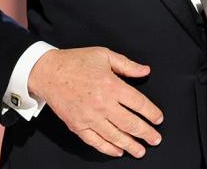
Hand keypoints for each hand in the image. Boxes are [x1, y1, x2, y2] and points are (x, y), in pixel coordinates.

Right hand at [27, 47, 163, 158]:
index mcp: (111, 85)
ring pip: (115, 136)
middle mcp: (102, 104)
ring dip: (131, 145)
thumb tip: (145, 70)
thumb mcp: (104, 55)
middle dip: (146, 133)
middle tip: (155, 139)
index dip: (151, 113)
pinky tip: (118, 151)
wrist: (48, 72)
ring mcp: (89, 117)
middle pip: (130, 123)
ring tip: (141, 150)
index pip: (138, 103)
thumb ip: (127, 65)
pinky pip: (96, 142)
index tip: (158, 119)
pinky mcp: (78, 126)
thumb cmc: (75, 61)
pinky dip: (108, 148)